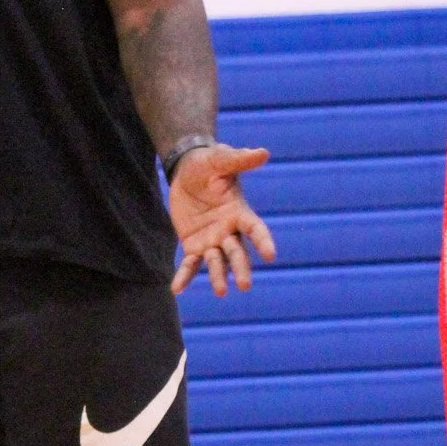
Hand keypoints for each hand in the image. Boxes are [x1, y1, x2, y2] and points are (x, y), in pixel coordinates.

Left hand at [169, 143, 275, 295]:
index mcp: (240, 212)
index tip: (270, 255)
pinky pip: (190, 264)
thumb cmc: (208, 163)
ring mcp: (212, 240)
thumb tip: (263, 153)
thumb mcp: (220, 159)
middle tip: (244, 285)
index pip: (255, 228)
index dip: (263, 241)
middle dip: (241, 268)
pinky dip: (184, 277)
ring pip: (217, 263)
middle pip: (238, 253)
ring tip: (221, 292)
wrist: (186, 170)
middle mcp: (229, 231)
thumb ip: (239, 159)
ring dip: (218, 277)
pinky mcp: (193, 245)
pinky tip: (176, 289)